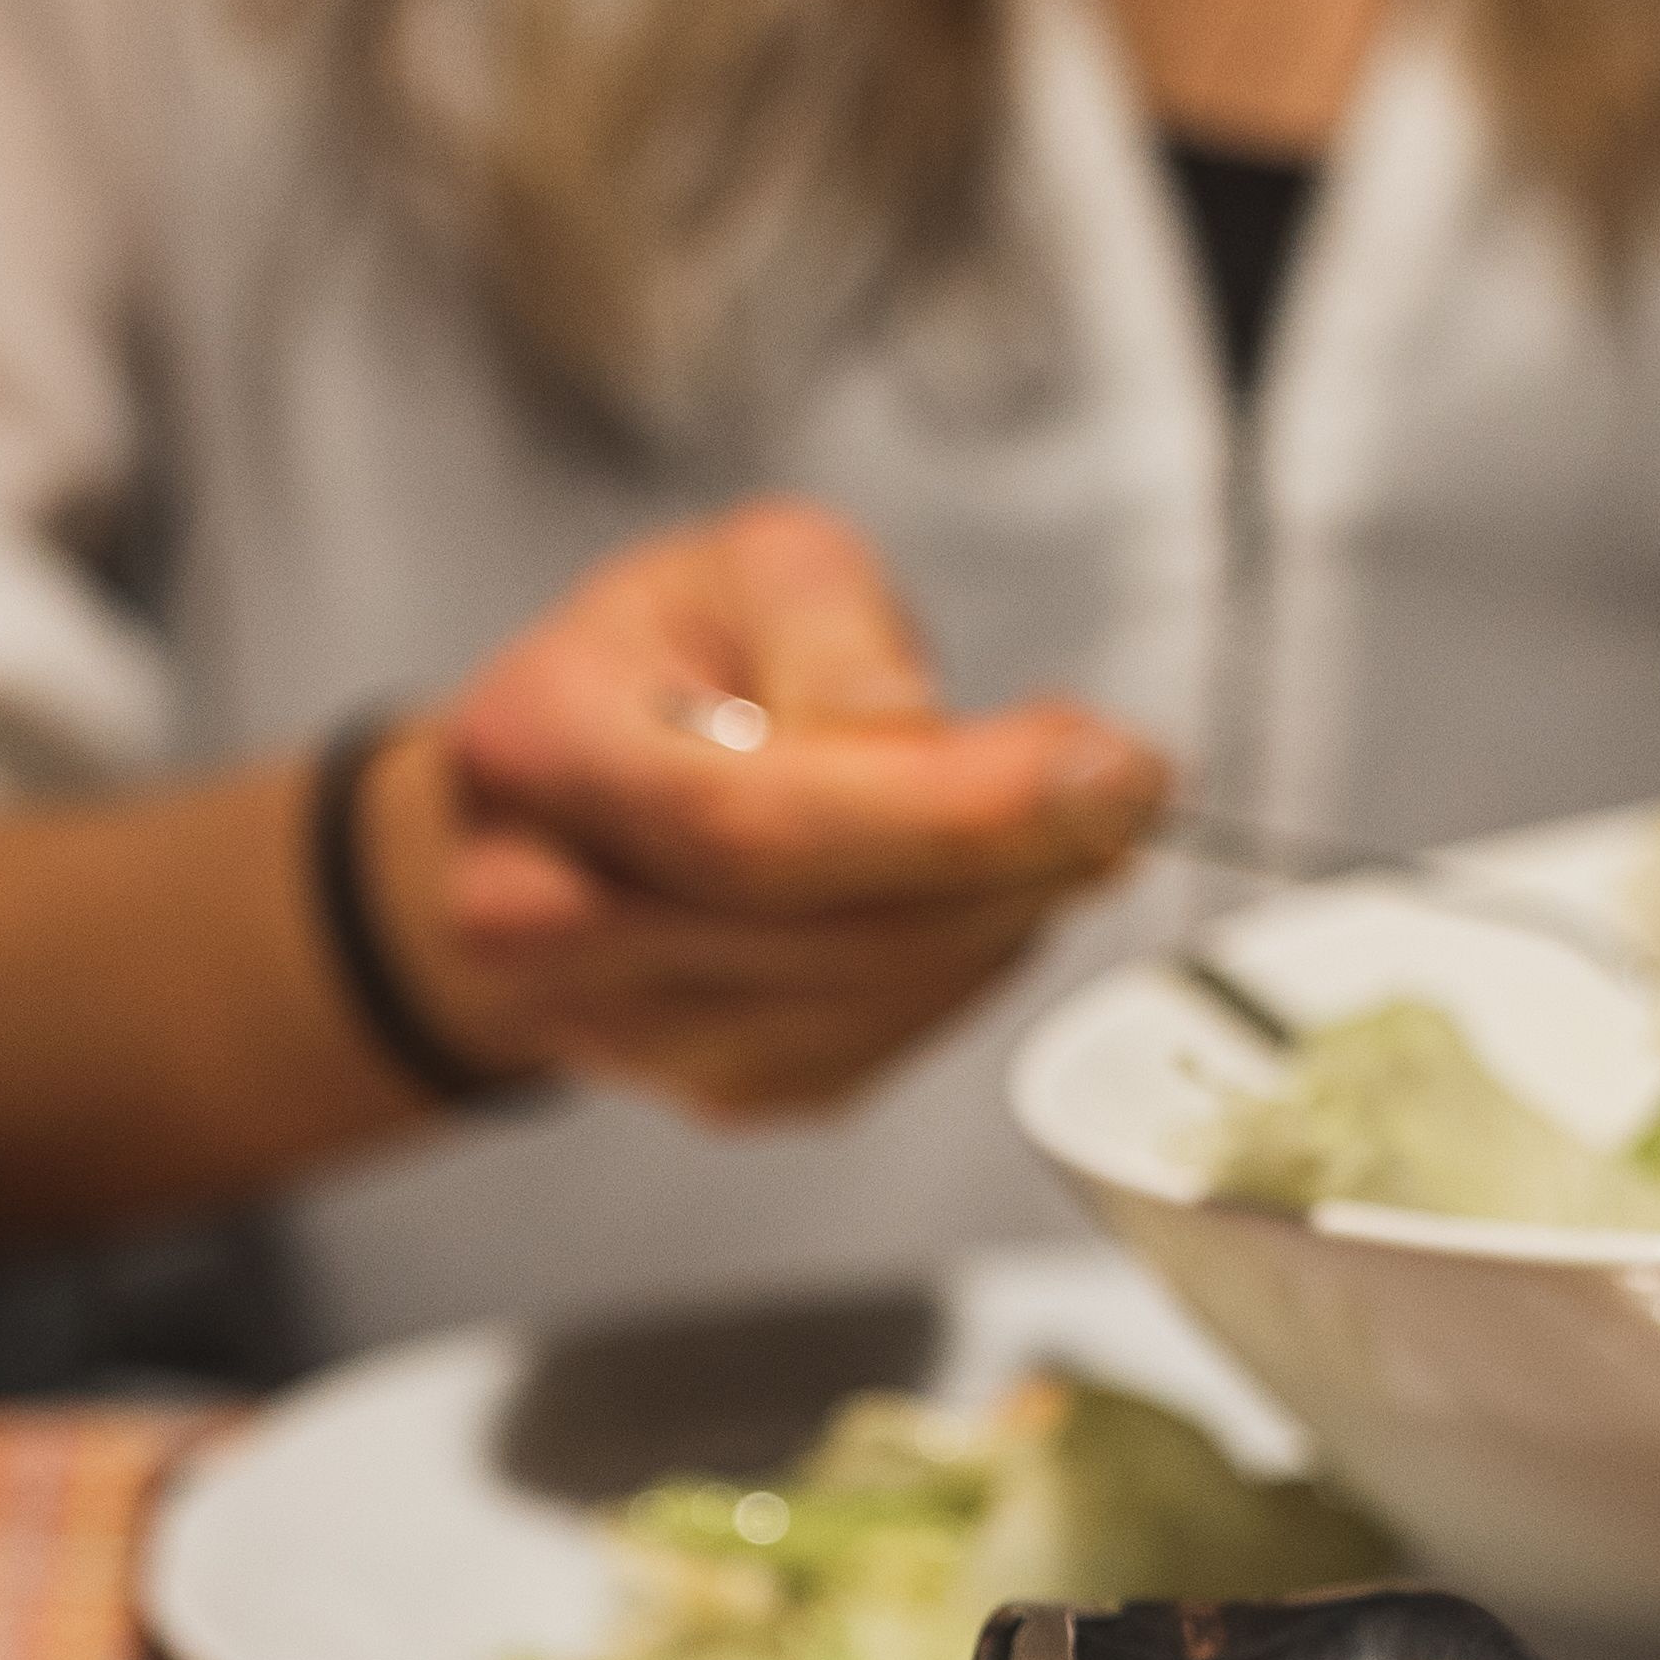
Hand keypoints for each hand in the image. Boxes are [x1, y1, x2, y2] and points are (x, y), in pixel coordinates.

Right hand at [374, 499, 1166, 1124]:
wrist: (558, 810)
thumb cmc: (653, 671)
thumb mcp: (739, 570)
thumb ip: (828, 629)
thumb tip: (909, 729)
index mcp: (535, 749)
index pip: (752, 821)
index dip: (946, 811)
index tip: (1100, 769)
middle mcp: (549, 914)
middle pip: (830, 929)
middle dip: (1010, 858)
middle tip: (1124, 785)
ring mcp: (631, 1028)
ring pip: (879, 994)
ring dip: (1004, 907)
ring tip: (1053, 813)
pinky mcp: (721, 1089)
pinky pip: (892, 1037)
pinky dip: (966, 957)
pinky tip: (974, 884)